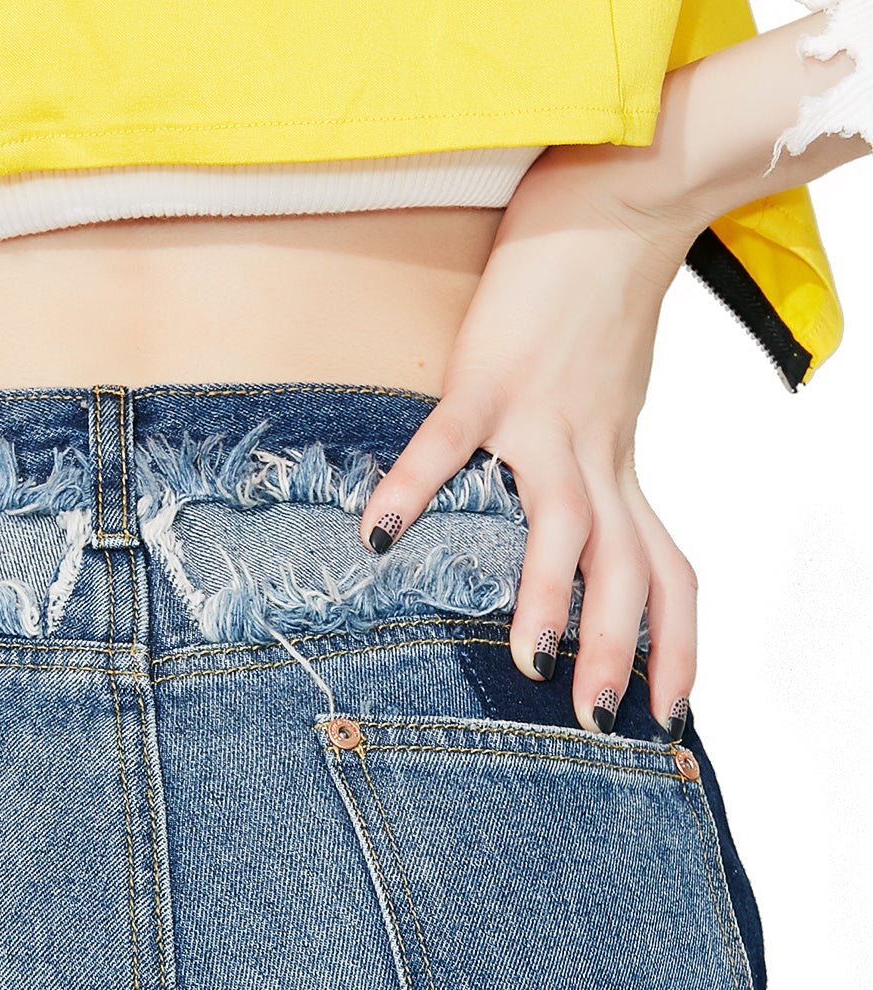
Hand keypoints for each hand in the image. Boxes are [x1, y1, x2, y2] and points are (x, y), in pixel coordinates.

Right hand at [359, 12, 869, 736]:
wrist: (613, 206)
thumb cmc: (596, 312)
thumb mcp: (607, 414)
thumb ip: (592, 478)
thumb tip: (570, 546)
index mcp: (620, 472)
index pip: (670, 574)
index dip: (679, 646)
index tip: (671, 713)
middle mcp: (595, 458)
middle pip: (626, 569)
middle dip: (617, 649)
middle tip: (598, 720)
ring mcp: (543, 421)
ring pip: (563, 523)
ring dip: (550, 594)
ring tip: (528, 658)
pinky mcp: (490, 381)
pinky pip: (450, 446)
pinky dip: (412, 490)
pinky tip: (375, 534)